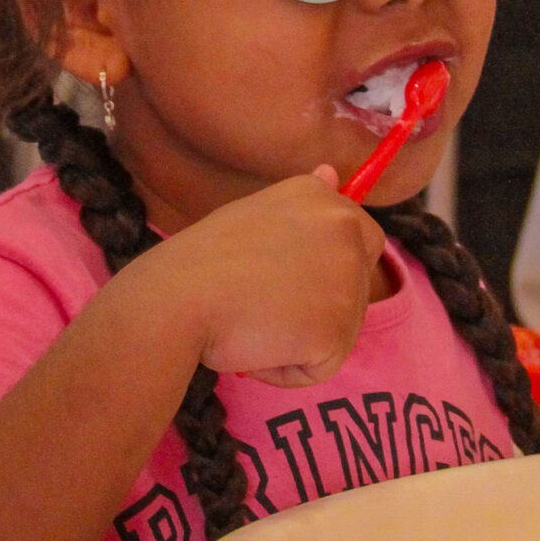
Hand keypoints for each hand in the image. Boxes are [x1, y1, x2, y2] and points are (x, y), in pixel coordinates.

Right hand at [148, 167, 382, 387]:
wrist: (179, 298)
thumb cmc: (203, 261)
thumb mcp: (255, 214)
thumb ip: (302, 206)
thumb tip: (333, 172)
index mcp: (320, 196)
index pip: (360, 238)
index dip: (326, 268)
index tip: (284, 276)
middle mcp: (343, 227)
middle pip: (359, 286)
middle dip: (322, 305)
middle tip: (264, 301)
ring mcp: (346, 277)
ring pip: (340, 329)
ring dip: (299, 338)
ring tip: (253, 322)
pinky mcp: (338, 329)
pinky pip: (322, 365)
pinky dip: (289, 369)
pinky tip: (256, 347)